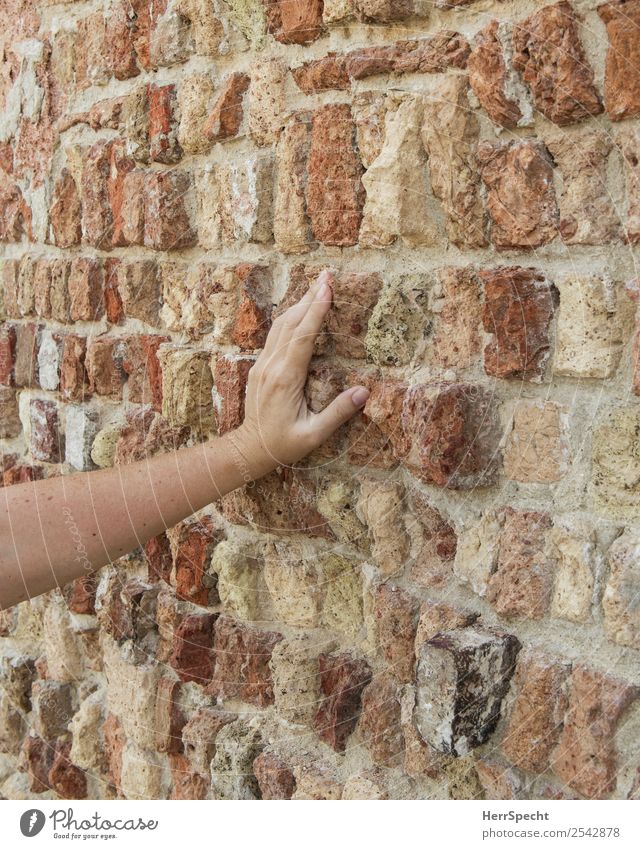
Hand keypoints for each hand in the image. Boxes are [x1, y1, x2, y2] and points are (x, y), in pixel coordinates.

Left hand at [231, 270, 369, 478]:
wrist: (249, 449)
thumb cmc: (283, 445)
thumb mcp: (313, 434)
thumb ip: (338, 412)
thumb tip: (364, 392)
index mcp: (286, 378)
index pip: (303, 336)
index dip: (316, 310)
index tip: (327, 287)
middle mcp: (272, 365)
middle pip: (291, 322)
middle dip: (309, 296)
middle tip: (327, 274)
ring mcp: (263, 364)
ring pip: (280, 325)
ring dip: (299, 303)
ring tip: (316, 285)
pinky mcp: (261, 366)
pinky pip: (275, 334)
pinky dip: (290, 317)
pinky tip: (300, 310)